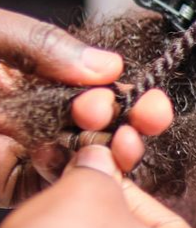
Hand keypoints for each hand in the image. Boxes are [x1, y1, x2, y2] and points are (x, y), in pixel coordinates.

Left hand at [0, 9, 171, 204]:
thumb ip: (45, 44)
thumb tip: (110, 65)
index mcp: (41, 71)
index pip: (100, 87)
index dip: (130, 95)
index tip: (150, 98)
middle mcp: (40, 112)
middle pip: (101, 125)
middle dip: (130, 124)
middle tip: (144, 118)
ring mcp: (27, 149)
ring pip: (86, 159)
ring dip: (113, 154)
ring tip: (124, 141)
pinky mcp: (12, 181)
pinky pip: (52, 183)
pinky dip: (74, 176)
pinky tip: (82, 161)